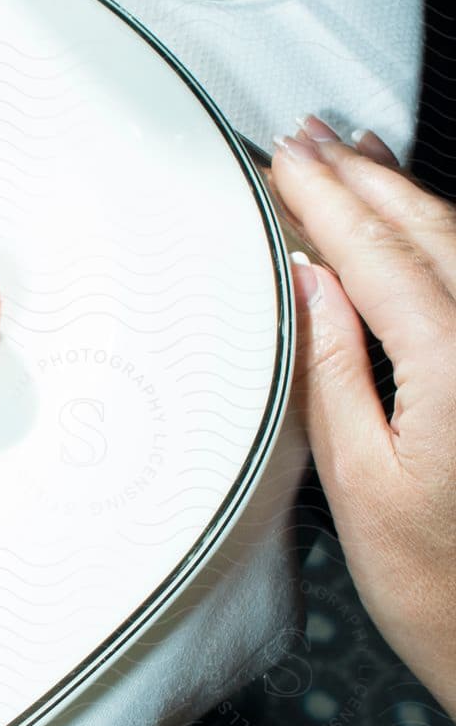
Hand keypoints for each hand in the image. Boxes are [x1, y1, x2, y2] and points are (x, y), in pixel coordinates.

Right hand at [271, 115, 455, 715]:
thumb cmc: (438, 585)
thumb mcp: (358, 478)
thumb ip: (333, 368)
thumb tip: (310, 286)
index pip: (378, 255)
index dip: (325, 200)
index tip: (286, 161)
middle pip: (430, 230)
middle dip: (364, 177)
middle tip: (309, 141)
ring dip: (405, 195)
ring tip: (356, 158)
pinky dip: (442, 237)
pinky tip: (418, 224)